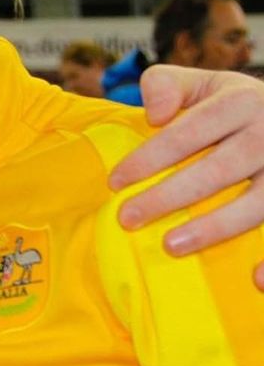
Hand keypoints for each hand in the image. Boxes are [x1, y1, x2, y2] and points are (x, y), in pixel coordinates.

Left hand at [109, 65, 263, 289]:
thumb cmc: (231, 107)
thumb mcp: (203, 85)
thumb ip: (168, 85)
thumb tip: (153, 112)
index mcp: (239, 103)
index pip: (188, 132)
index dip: (149, 158)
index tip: (116, 182)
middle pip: (217, 170)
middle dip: (170, 196)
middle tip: (128, 218)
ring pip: (256, 203)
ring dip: (215, 227)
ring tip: (171, 245)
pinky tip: (255, 280)